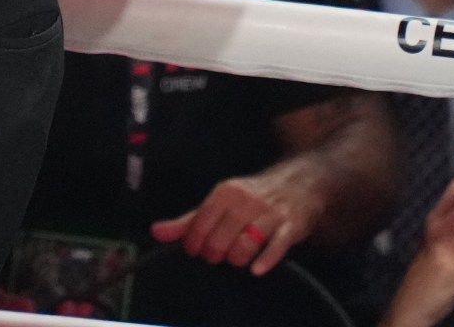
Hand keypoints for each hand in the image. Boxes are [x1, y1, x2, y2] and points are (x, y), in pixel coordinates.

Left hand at [150, 164, 324, 275]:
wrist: (297, 183)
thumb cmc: (250, 198)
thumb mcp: (218, 203)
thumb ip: (188, 221)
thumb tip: (156, 232)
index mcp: (225, 193)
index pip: (200, 222)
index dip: (193, 242)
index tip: (194, 251)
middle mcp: (246, 201)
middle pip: (221, 237)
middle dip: (214, 253)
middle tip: (215, 256)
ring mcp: (270, 214)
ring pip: (246, 243)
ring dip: (236, 259)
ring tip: (235, 259)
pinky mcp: (291, 226)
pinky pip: (277, 246)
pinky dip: (265, 260)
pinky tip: (256, 270)